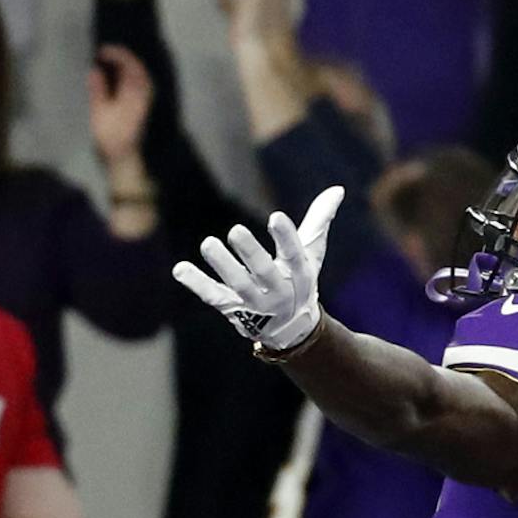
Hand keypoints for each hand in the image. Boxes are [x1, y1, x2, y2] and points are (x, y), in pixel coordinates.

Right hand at [87, 44, 153, 162]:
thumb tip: (95, 70)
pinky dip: (128, 73)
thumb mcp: (99, 111)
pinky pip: (138, 81)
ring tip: (107, 59)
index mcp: (135, 92)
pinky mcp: (142, 103)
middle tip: (103, 52)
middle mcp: (144, 92)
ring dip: (125, 63)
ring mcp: (145, 97)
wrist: (123, 153)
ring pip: (139, 73)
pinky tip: (116, 73)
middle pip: (137, 67)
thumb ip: (98, 89)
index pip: (132, 65)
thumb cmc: (109, 134)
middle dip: (122, 56)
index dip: (118, 54)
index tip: (101, 50)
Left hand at [171, 187, 344, 353]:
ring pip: (237, 285)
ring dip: (222, 265)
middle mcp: (278, 291)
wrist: (290, 328)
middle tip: (235, 230)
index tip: (275, 217)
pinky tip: (180, 269)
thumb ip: (320, 220)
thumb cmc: (300, 279)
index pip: (294, 255)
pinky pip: (213, 297)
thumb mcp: (312, 253)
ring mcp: (254, 303)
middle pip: (264, 272)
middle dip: (250, 253)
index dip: (286, 237)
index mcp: (299, 275)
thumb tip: (337, 188)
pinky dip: (197, 284)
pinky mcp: (232, 309)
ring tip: (208, 243)